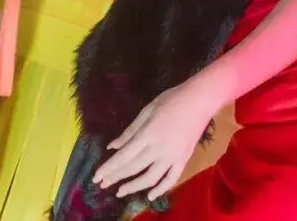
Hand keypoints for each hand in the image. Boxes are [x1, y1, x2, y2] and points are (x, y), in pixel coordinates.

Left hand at [93, 81, 215, 201]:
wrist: (199, 101)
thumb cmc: (170, 100)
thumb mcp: (146, 111)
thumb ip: (129, 132)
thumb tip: (112, 147)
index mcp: (147, 135)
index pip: (124, 157)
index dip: (109, 168)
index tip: (96, 176)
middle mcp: (159, 149)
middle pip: (133, 168)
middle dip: (116, 178)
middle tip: (102, 184)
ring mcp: (173, 157)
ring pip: (151, 178)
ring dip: (134, 187)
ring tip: (120, 192)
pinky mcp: (184, 160)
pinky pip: (171, 179)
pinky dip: (161, 189)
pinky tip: (150, 195)